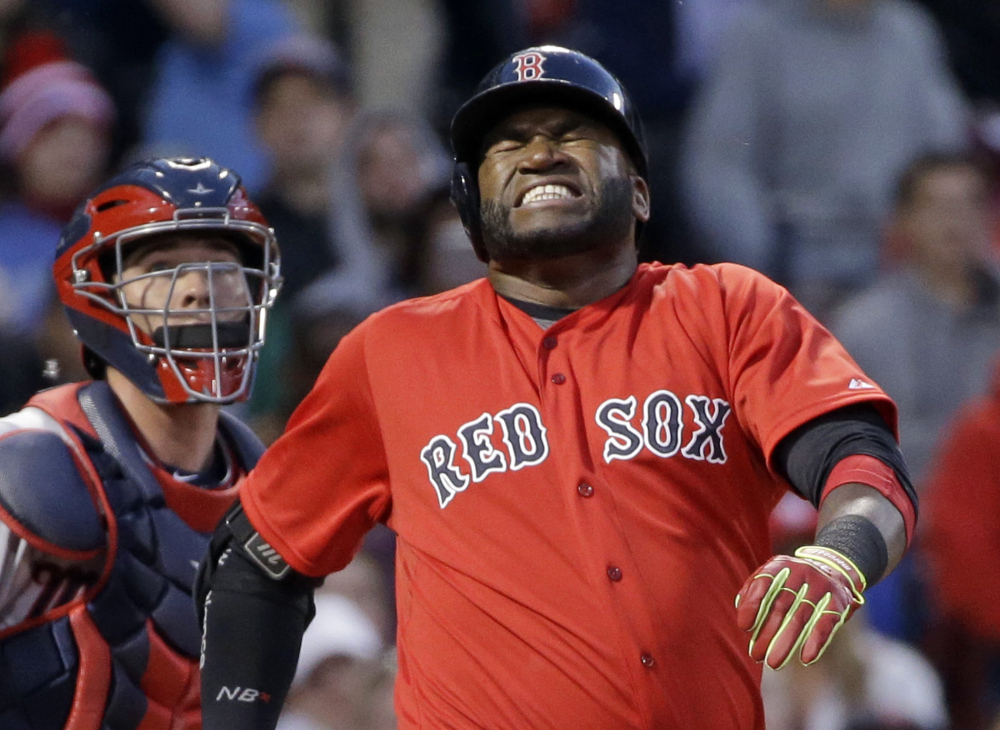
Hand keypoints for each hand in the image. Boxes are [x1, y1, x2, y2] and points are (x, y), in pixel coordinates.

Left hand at [735, 546, 864, 668]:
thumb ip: (753, 590)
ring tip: (774, 663)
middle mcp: (800, 572)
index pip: (762, 583)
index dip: (752, 606)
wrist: (832, 570)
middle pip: (780, 606)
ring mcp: (821, 586)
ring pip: (800, 618)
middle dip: (766, 634)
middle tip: (756, 655)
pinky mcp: (838, 601)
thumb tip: (742, 613)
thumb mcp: (771, 576)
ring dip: (786, 643)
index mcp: (780, 565)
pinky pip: (825, 624)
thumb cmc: (791, 580)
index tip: (744, 628)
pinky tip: (805, 658)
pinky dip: (815, 642)